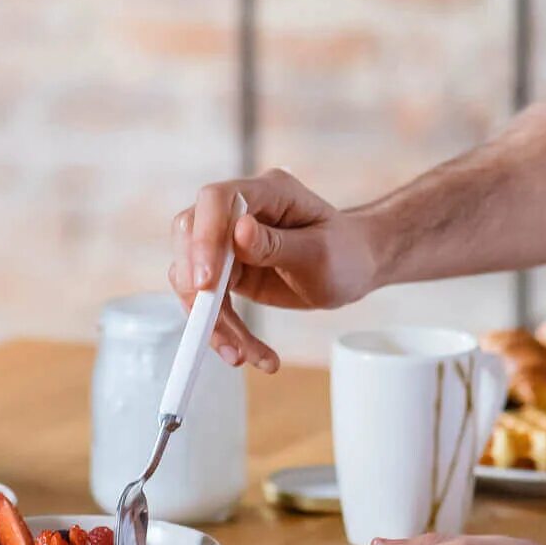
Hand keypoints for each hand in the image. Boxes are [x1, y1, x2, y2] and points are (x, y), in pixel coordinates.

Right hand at [168, 168, 381, 371]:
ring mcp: (229, 240)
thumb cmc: (345, 254)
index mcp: (267, 191)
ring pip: (192, 273)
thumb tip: (238, 232)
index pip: (216, 200)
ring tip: (240, 353)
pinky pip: (209, 300)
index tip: (206, 283)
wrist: (355, 269)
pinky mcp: (227, 269)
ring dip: (210, 318)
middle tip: (211, 323)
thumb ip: (276, 244)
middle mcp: (240, 211)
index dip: (204, 238)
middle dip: (195, 283)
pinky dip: (222, 330)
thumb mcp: (318, 254)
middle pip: (190, 233)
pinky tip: (247, 353)